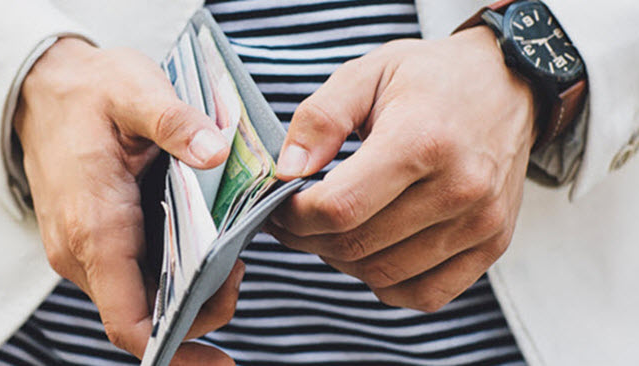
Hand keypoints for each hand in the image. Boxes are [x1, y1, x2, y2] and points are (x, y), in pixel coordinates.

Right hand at [16, 37, 242, 363]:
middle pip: (142, 319)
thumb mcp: (134, 89)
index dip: (176, 350)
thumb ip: (173, 120)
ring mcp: (80, 251)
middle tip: (239, 270)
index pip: (129, 322)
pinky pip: (130, 278)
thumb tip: (215, 153)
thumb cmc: (87, 92)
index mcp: (94, 226)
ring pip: (137, 300)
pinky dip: (168, 277)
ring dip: (184, 295)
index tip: (220, 362)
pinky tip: (199, 249)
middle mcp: (80, 251)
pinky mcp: (87, 242)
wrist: (39, 88)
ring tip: (227, 258)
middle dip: (197, 313)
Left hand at [266, 26, 535, 311]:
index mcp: (422, 140)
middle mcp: (459, 187)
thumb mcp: (366, 73)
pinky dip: (386, 284)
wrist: (507, 83)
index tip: (278, 203)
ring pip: (383, 275)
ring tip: (327, 229)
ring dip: (340, 261)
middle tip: (290, 218)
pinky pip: (425, 294)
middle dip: (307, 238)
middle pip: (356, 246)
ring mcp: (480, 222)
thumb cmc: (430, 77)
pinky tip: (371, 251)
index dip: (294, 215)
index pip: (340, 207)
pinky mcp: (492, 245)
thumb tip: (286, 170)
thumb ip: (319, 119)